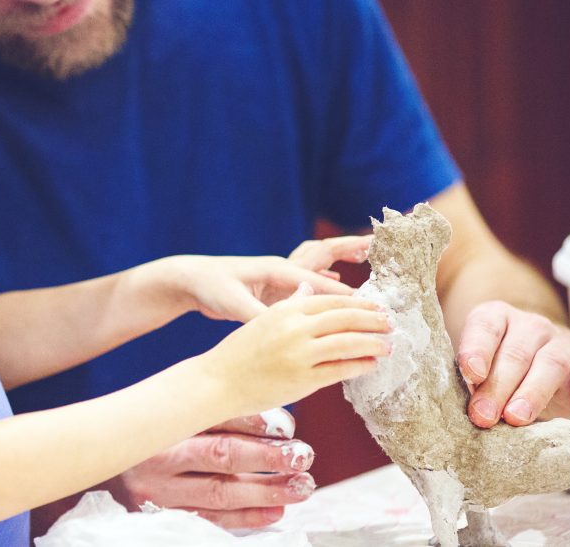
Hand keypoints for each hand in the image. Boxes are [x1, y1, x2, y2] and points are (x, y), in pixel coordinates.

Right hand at [102, 410, 315, 530]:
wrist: (98, 465)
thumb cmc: (148, 437)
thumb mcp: (172, 415)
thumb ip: (214, 414)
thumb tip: (274, 421)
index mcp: (163, 422)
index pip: (214, 419)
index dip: (255, 422)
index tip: (288, 427)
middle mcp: (158, 457)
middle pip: (220, 456)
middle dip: (268, 458)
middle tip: (303, 456)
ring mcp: (158, 493)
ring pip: (219, 492)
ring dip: (266, 491)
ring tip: (300, 486)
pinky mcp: (162, 518)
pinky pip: (210, 520)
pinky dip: (246, 518)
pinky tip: (275, 511)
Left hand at [148, 235, 372, 323]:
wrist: (191, 279)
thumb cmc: (211, 287)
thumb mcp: (233, 304)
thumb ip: (259, 315)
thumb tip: (281, 325)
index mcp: (278, 270)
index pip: (320, 281)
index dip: (346, 294)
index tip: (370, 304)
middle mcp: (283, 268)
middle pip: (325, 256)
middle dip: (351, 249)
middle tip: (378, 244)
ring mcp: (280, 275)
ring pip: (319, 264)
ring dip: (341, 258)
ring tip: (367, 256)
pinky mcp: (275, 284)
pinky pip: (308, 278)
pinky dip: (325, 279)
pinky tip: (338, 283)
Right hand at [206, 289, 390, 415]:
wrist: (217, 381)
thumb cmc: (239, 352)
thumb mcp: (263, 319)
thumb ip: (289, 304)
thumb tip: (310, 289)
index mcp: (285, 309)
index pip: (331, 300)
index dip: (358, 303)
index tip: (376, 306)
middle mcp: (294, 328)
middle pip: (345, 318)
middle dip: (373, 320)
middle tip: (391, 323)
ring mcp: (300, 354)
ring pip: (348, 343)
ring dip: (373, 343)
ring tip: (388, 345)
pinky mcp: (303, 379)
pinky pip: (340, 369)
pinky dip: (360, 365)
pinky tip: (371, 364)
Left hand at [456, 300, 569, 426]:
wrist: (537, 357)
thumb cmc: (496, 362)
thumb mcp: (477, 362)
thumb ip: (470, 377)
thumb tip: (470, 407)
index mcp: (498, 317)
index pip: (486, 328)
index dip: (477, 350)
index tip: (470, 374)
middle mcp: (532, 327)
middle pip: (516, 354)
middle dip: (498, 387)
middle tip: (484, 414)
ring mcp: (562, 347)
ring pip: (550, 366)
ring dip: (532, 394)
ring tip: (515, 418)